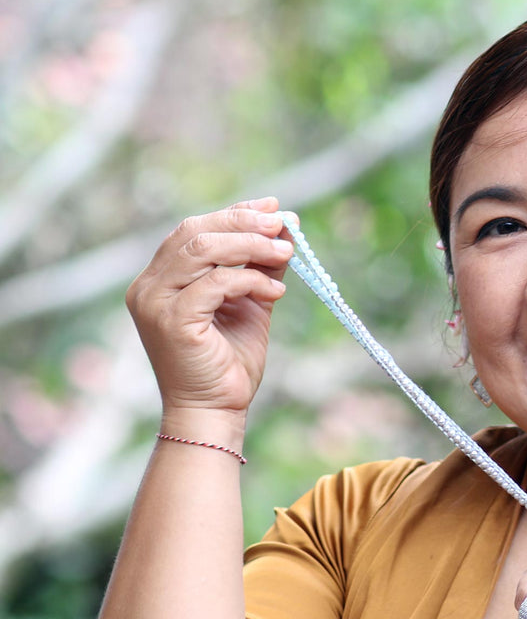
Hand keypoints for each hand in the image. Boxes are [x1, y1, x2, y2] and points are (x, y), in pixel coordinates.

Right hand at [126, 198, 293, 421]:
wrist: (216, 410)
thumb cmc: (230, 362)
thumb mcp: (249, 304)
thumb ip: (259, 268)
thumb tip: (283, 227)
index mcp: (160, 279)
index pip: (193, 230)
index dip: (233, 214)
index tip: (271, 208)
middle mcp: (148, 286)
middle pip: (195, 232)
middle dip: (244, 223)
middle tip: (282, 225)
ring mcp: (154, 302)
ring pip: (202, 249)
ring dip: (251, 246)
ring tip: (286, 252)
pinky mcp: (171, 320)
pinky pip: (214, 282)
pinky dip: (250, 280)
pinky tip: (276, 291)